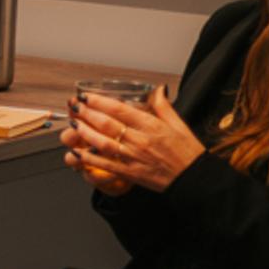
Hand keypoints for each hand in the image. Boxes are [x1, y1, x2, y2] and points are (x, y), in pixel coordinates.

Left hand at [63, 86, 203, 194]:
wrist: (195, 179)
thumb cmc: (188, 151)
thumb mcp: (179, 124)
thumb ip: (163, 106)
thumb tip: (157, 89)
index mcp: (152, 126)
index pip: (119, 109)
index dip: (99, 101)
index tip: (86, 96)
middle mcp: (140, 140)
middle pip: (107, 124)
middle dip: (87, 113)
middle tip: (74, 106)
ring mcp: (134, 157)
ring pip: (103, 143)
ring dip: (84, 133)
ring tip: (73, 124)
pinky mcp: (131, 173)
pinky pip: (105, 165)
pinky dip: (89, 159)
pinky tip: (76, 153)